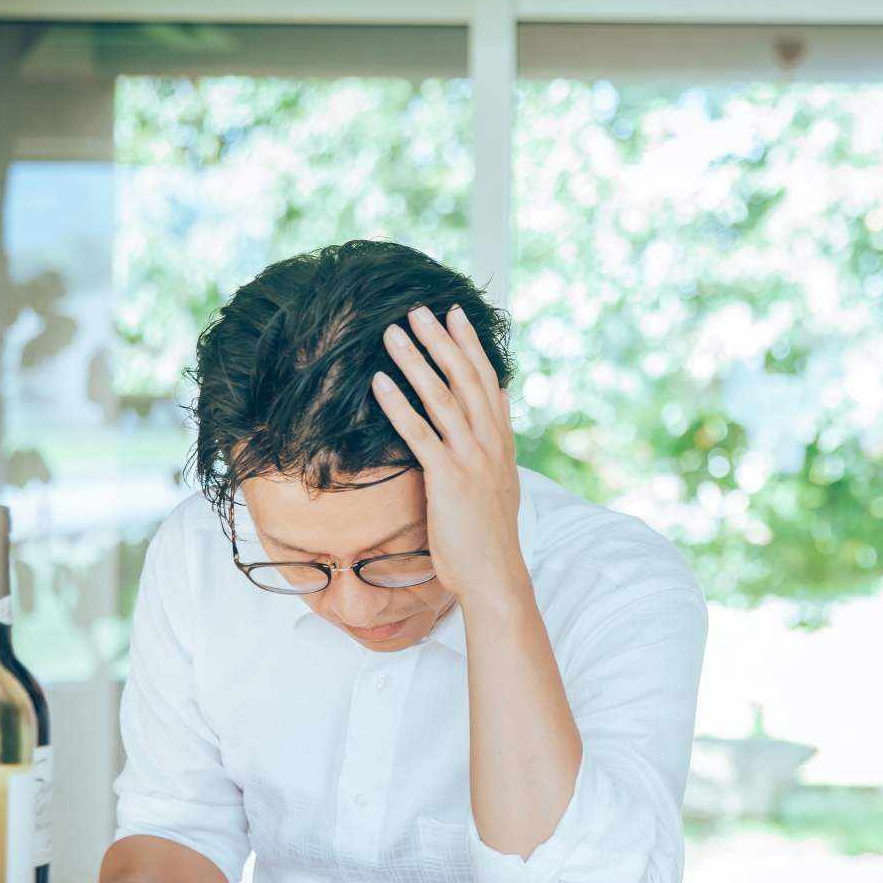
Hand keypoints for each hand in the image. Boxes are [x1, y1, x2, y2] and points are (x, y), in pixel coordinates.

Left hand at [372, 306, 523, 605]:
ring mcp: (471, 459)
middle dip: (441, 341)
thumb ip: (499, 434)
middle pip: (465, 379)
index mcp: (501, 441)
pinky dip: (399, 405)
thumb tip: (501, 397)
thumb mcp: (502, 476)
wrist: (494, 573)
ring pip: (443, 398)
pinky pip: (420, 434)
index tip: (454, 314)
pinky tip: (380, 383)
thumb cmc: (490, 532)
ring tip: (393, 334)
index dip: (470, 345)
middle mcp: (490, 443)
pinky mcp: (449, 479)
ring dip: (416, 362)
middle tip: (418, 309)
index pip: (487, 380)